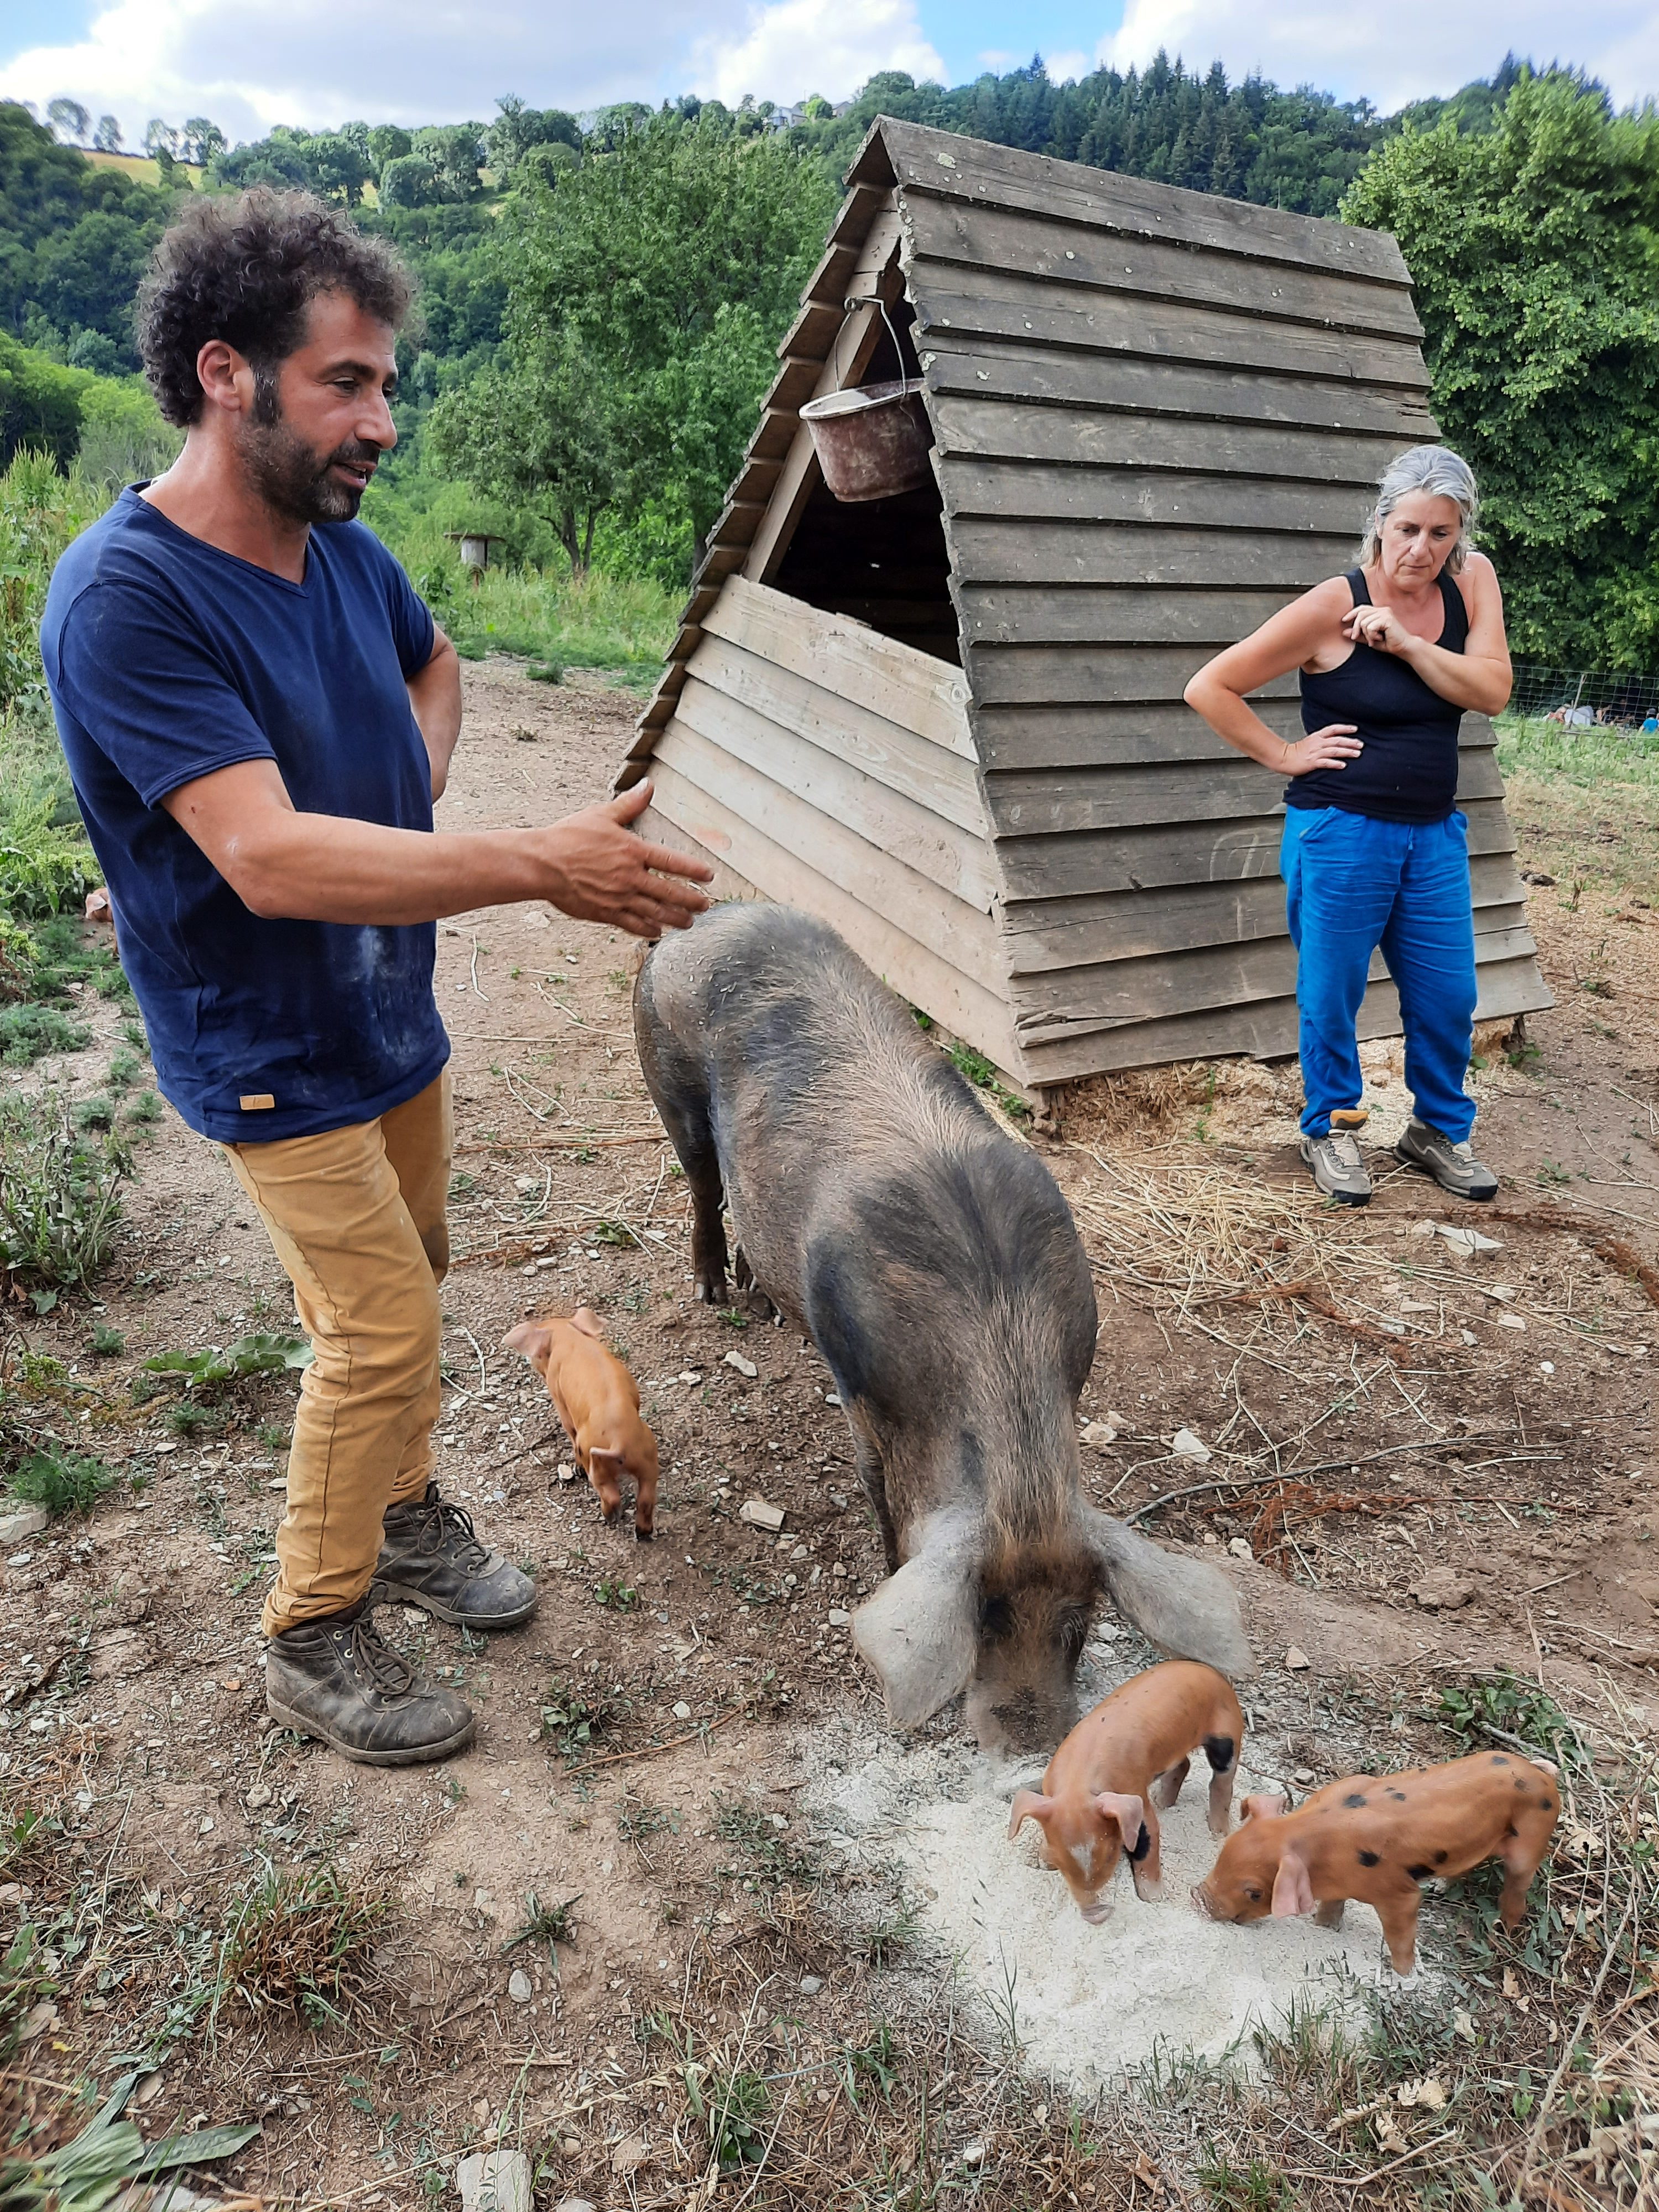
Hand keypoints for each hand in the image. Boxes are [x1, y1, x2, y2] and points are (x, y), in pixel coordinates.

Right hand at [533, 781, 712, 935]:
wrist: (541, 863)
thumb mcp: (601, 815)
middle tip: (705, 905)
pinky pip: (633, 924)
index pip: (672, 861)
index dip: (694, 870)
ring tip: (689, 922)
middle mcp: (630, 877)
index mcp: (632, 851)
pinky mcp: (605, 913)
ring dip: (676, 919)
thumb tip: (648, 786)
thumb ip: (629, 804)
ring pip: (656, 912)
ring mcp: (619, 897)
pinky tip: (658, 931)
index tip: (709, 876)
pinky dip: (648, 929)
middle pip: (671, 892)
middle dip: (692, 901)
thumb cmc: (568, 837)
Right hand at [1280, 724, 1361, 773]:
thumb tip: (1334, 740)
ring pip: (1334, 751)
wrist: (1284, 758)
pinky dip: (1335, 763)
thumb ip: (1322, 740)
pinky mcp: (1312, 763)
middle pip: (1337, 740)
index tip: (1355, 729)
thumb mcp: (1310, 741)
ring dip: (1347, 752)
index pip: (1333, 729)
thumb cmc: (1296, 751)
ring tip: (1357, 754)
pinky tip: (1343, 765)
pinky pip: (1326, 762)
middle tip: (1361, 745)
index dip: (1345, 728)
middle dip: (1350, 742)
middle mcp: (1317, 743)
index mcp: (1317, 736)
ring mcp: (1315, 753)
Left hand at [1343, 602, 1416, 656]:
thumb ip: (1358, 635)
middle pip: (1360, 614)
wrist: (1403, 647)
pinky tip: (1379, 638)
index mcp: (1379, 612)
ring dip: (1366, 634)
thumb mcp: (1369, 639)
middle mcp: (1382, 610)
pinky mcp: (1387, 618)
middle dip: (1355, 628)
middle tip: (1356, 638)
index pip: (1362, 608)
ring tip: (1374, 640)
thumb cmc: (1388, 643)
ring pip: (1364, 622)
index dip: (1352, 613)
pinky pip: (1370, 627)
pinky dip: (1371, 635)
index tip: (1344, 621)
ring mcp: (1385, 613)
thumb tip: (1344, 632)